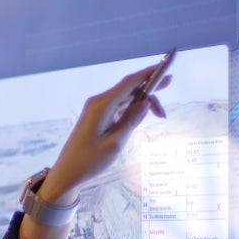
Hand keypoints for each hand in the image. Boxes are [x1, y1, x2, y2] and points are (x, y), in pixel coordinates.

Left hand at [18, 61, 170, 238]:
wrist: (68, 172)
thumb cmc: (90, 161)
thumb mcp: (116, 142)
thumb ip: (131, 121)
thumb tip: (146, 103)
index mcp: (102, 105)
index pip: (129, 83)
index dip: (148, 73)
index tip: (165, 67)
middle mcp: (99, 102)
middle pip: (128, 88)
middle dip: (149, 85)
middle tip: (171, 81)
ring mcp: (97, 109)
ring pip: (125, 97)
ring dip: (143, 101)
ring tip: (161, 113)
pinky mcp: (98, 117)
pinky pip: (119, 106)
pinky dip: (133, 108)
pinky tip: (145, 113)